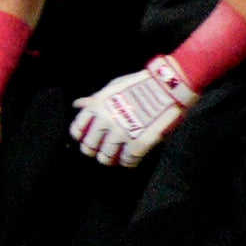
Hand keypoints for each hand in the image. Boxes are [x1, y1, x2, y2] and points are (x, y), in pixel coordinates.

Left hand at [71, 55, 198, 169]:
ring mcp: (121, 133)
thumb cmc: (141, 84)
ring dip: (111, 158)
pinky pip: (128, 161)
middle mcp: (106, 121)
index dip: (82, 137)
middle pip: (89, 147)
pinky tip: (132, 158)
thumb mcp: (113, 87)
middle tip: (104, 150)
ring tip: (118, 156)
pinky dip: (129, 161)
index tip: (89, 139)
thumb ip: (95, 99)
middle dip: (95, 150)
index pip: (77, 130)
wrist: (168, 86)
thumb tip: (77, 105)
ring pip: (106, 157)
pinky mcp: (138, 144)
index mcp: (97, 106)